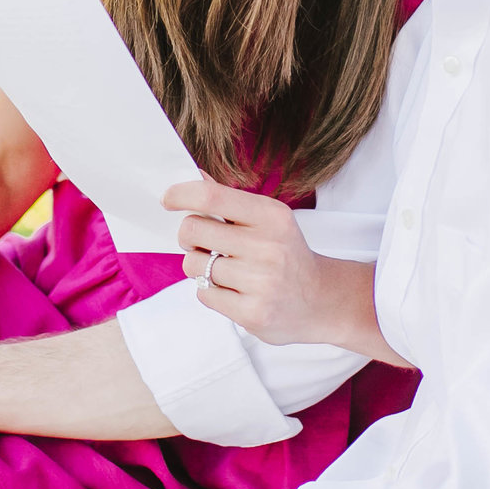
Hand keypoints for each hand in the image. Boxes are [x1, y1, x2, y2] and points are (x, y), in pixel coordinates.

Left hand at [163, 179, 374, 351]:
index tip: (168, 200)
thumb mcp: (268, 220)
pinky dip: (210, 291)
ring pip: (192, 265)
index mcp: (271, 216)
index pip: (212, 197)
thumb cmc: (285, 253)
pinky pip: (203, 294)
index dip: (181, 194)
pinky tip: (233, 290)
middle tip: (203, 243)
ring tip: (224, 270)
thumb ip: (229, 200)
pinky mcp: (252, 313)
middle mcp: (268, 247)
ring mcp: (261, 282)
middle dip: (188, 237)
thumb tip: (195, 175)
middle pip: (192, 230)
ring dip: (199, 267)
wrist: (321, 300)